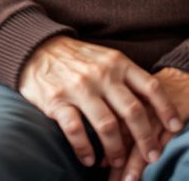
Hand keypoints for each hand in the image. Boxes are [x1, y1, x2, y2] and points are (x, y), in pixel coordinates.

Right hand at [19, 36, 180, 170]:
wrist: (34, 48)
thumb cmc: (75, 58)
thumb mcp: (104, 58)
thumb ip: (125, 76)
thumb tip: (152, 104)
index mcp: (116, 63)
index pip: (150, 87)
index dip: (166, 110)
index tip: (174, 128)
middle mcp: (100, 75)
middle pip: (133, 112)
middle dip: (145, 139)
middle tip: (151, 156)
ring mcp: (79, 88)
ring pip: (107, 126)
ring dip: (116, 150)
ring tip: (117, 161)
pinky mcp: (57, 100)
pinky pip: (76, 131)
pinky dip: (85, 150)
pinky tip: (89, 159)